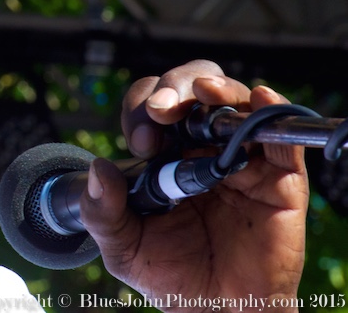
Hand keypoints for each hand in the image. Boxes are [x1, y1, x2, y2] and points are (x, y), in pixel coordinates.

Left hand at [80, 60, 307, 311]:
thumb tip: (98, 168)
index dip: (142, 109)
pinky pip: (280, 141)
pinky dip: (272, 114)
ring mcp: (240, 161)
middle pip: (193, 92)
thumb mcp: (121, 246)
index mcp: (163, 153)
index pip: (152, 108)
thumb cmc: (168, 275)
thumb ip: (102, 211)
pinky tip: (260, 98)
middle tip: (163, 110)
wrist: (213, 311)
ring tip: (205, 91)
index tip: (141, 140)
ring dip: (220, 90)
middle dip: (176, 87)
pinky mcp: (278, 182)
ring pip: (235, 106)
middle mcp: (201, 148)